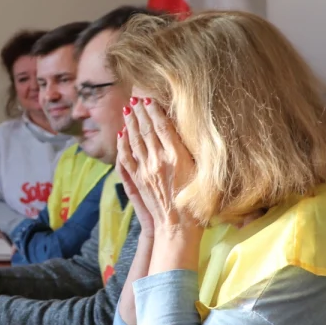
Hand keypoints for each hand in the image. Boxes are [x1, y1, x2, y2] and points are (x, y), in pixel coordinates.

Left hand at [119, 97, 201, 271]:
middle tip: (134, 96)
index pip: (162, 126)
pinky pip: (126, 157)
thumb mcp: (204, 174)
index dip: (154, 109)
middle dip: (139, 111)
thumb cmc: (198, 203)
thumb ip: (194, 152)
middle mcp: (158, 160)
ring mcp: (144, 171)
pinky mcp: (137, 181)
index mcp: (177, 156)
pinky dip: (122, 144)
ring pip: (134, 141)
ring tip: (127, 109)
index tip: (149, 97)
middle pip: (145, 129)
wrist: (178, 228)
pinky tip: (121, 134)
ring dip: (130, 123)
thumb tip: (186, 133)